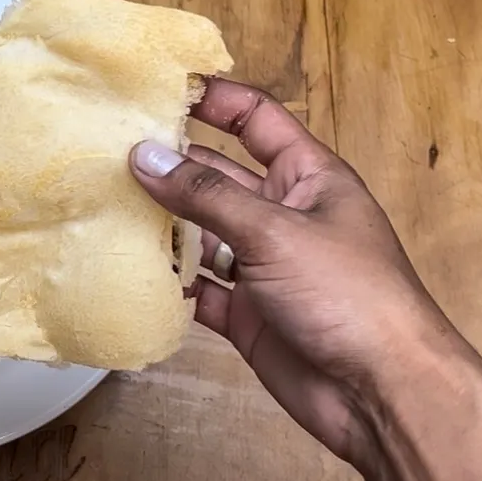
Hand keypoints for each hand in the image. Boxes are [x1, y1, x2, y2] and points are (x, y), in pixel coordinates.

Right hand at [127, 77, 454, 467]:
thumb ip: (204, 195)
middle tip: (105, 151)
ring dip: (161, 223)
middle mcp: (282, 214)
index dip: (213, 100)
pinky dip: (167, 282)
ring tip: (101, 204)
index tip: (157, 87)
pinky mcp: (246, 312)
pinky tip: (126, 269)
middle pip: (217, 176)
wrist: (380, 393)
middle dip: (169, 164)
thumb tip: (142, 156)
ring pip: (201, 233)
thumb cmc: (347, 293)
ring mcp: (262, 266)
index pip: (256, 120)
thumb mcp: (274, 231)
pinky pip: (197, 288)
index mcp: (308, 177)